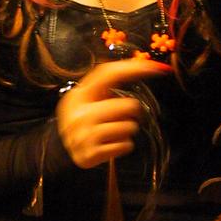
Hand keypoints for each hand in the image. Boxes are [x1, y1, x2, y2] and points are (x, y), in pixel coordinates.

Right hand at [56, 58, 171, 168]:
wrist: (62, 152)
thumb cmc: (86, 119)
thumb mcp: (89, 99)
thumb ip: (108, 82)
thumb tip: (144, 65)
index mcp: (79, 95)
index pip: (108, 74)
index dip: (134, 68)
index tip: (158, 68)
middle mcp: (80, 114)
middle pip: (129, 105)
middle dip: (131, 112)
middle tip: (119, 116)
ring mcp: (83, 136)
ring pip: (130, 127)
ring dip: (127, 130)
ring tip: (112, 132)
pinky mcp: (91, 155)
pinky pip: (125, 145)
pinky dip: (123, 146)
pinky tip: (110, 144)